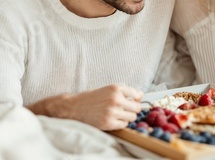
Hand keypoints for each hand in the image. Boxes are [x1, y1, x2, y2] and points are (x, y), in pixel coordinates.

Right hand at [28, 84, 142, 130]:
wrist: (74, 107)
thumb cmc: (91, 98)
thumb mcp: (107, 89)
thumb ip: (123, 92)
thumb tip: (141, 96)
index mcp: (116, 88)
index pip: (137, 94)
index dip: (136, 99)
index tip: (133, 101)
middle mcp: (116, 99)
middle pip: (137, 107)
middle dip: (133, 109)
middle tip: (126, 110)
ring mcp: (112, 111)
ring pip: (132, 117)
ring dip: (127, 117)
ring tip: (118, 115)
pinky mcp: (109, 123)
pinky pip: (124, 125)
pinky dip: (121, 123)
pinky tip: (113, 120)